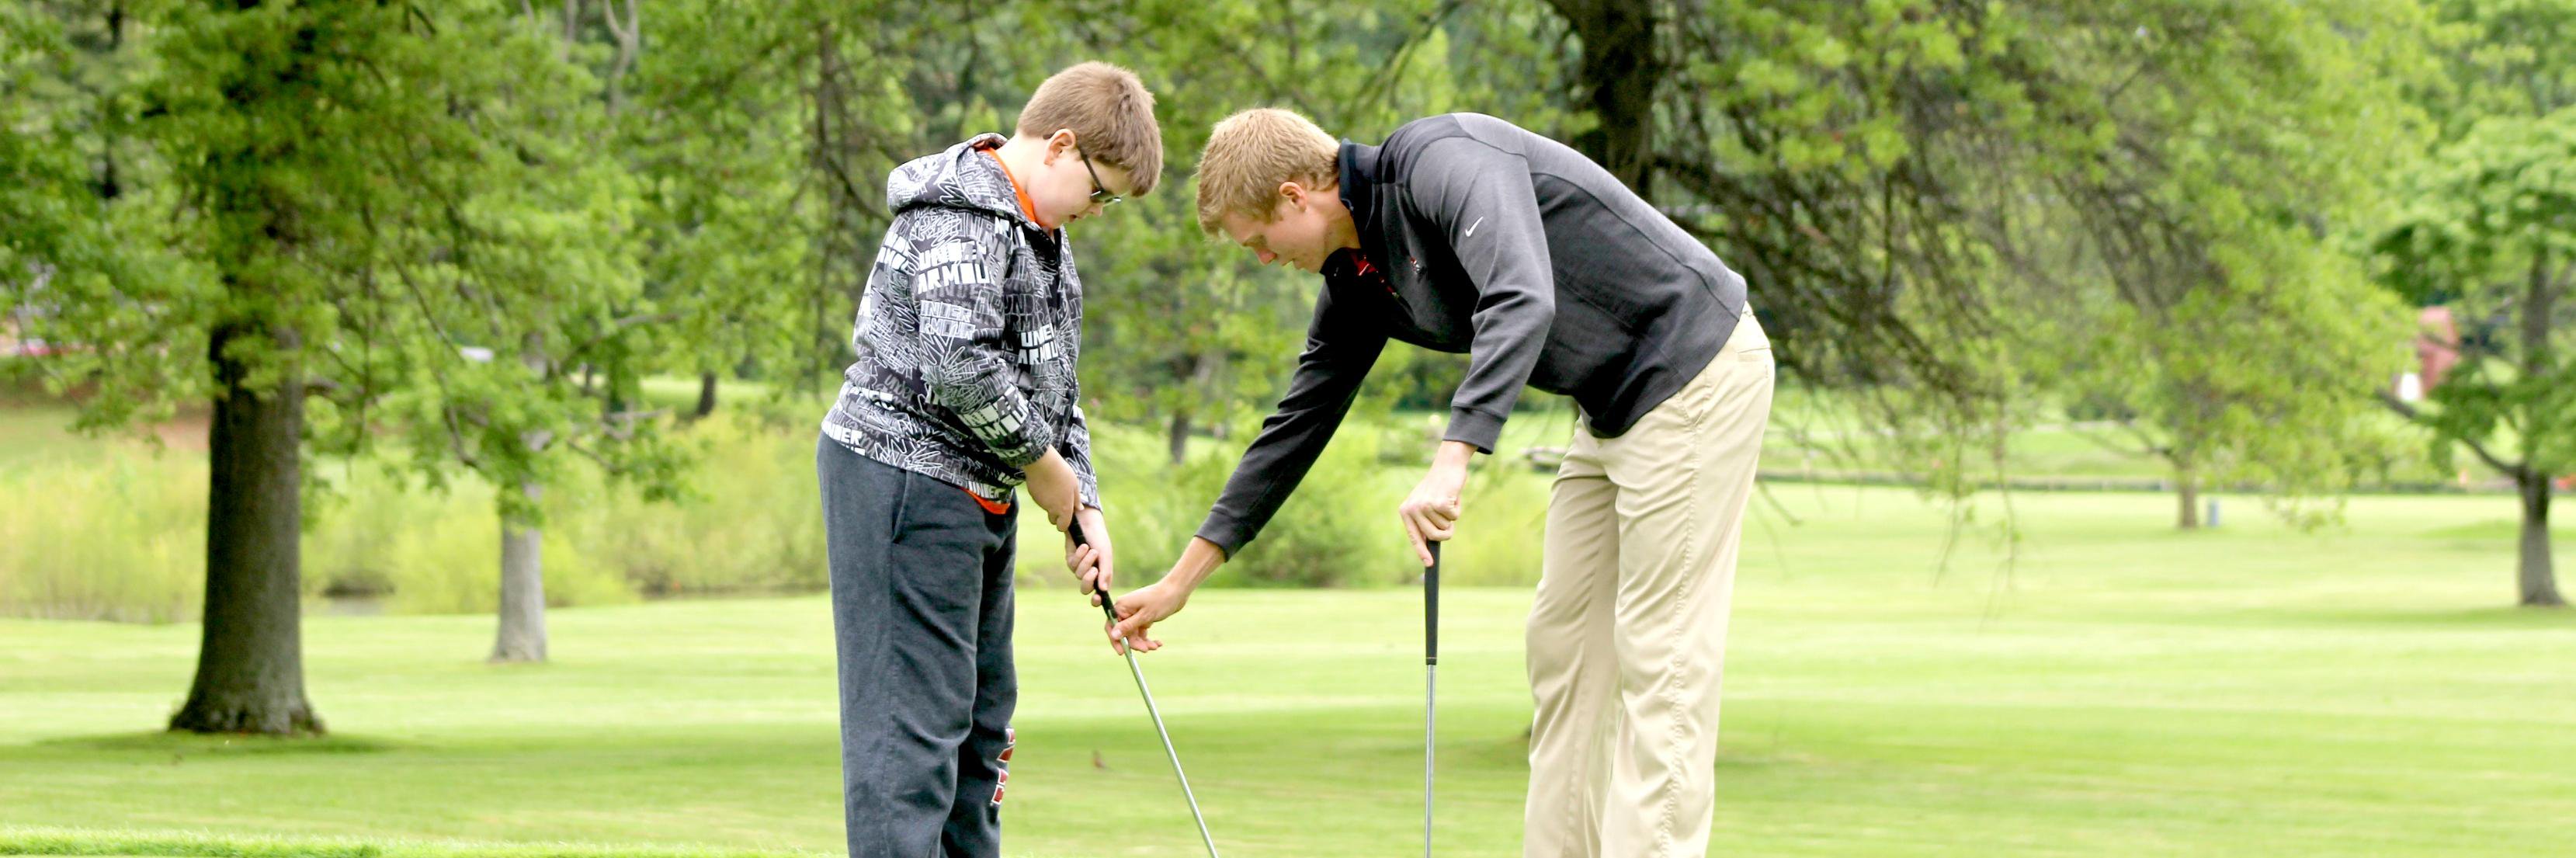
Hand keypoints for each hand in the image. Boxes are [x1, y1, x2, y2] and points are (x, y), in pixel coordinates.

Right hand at [1023, 448, 1080, 530]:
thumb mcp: (1074, 485)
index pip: (1062, 526)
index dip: (1064, 524)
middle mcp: (1052, 509)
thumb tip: (1080, 509)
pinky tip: (1046, 484)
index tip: (1066, 517)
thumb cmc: (1062, 474)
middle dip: (1056, 516)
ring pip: (1046, 509)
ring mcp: (1041, 504)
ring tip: (1055, 488)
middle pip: (1053, 520)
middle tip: (1060, 502)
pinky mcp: (1034, 497)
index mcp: (1064, 509)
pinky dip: (1043, 496)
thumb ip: (1076, 499)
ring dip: (1050, 504)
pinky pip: (1040, 500)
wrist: (1043, 464)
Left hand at [1065, 507, 1111, 598]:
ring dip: (1085, 562)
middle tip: (1094, 570)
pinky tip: (1083, 546)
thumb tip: (1103, 589)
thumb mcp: (1105, 555)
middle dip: (1088, 580)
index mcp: (1102, 575)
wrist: (1088, 523)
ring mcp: (1079, 568)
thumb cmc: (1100, 539)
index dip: (1097, 600)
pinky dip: (1079, 555)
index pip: (1099, 593)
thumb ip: (1106, 572)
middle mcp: (1091, 574)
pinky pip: (1073, 564)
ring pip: (1079, 575)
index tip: (1097, 599)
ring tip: (1091, 550)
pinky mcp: (1070, 560)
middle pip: (1085, 589)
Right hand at [1105, 578, 1189, 655]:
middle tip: (1146, 650)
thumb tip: (1113, 635)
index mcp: (1122, 606)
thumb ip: (1128, 626)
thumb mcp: (1145, 616)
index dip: (1116, 640)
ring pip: (1134, 634)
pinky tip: (1158, 643)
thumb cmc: (1161, 600)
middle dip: (1135, 643)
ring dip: (1143, 642)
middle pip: (1125, 632)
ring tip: (1155, 646)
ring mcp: (1135, 613)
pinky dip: (1148, 638)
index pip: (1112, 626)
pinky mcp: (1143, 616)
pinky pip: (1141, 631)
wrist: (1177, 591)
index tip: (1122, 652)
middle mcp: (1126, 610)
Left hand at [1398, 441, 1475, 566]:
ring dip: (1451, 517)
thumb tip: (1430, 545)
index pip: (1414, 537)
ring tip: (1447, 500)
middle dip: (1446, 531)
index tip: (1429, 564)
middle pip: (1435, 536)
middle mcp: (1412, 509)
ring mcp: (1425, 507)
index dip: (1422, 552)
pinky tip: (1452, 496)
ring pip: (1446, 528)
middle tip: (1448, 515)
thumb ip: (1424, 522)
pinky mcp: (1439, 503)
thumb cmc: (1438, 487)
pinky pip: (1454, 517)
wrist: (1446, 465)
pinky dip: (1457, 508)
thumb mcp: (1425, 504)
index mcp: (1406, 511)